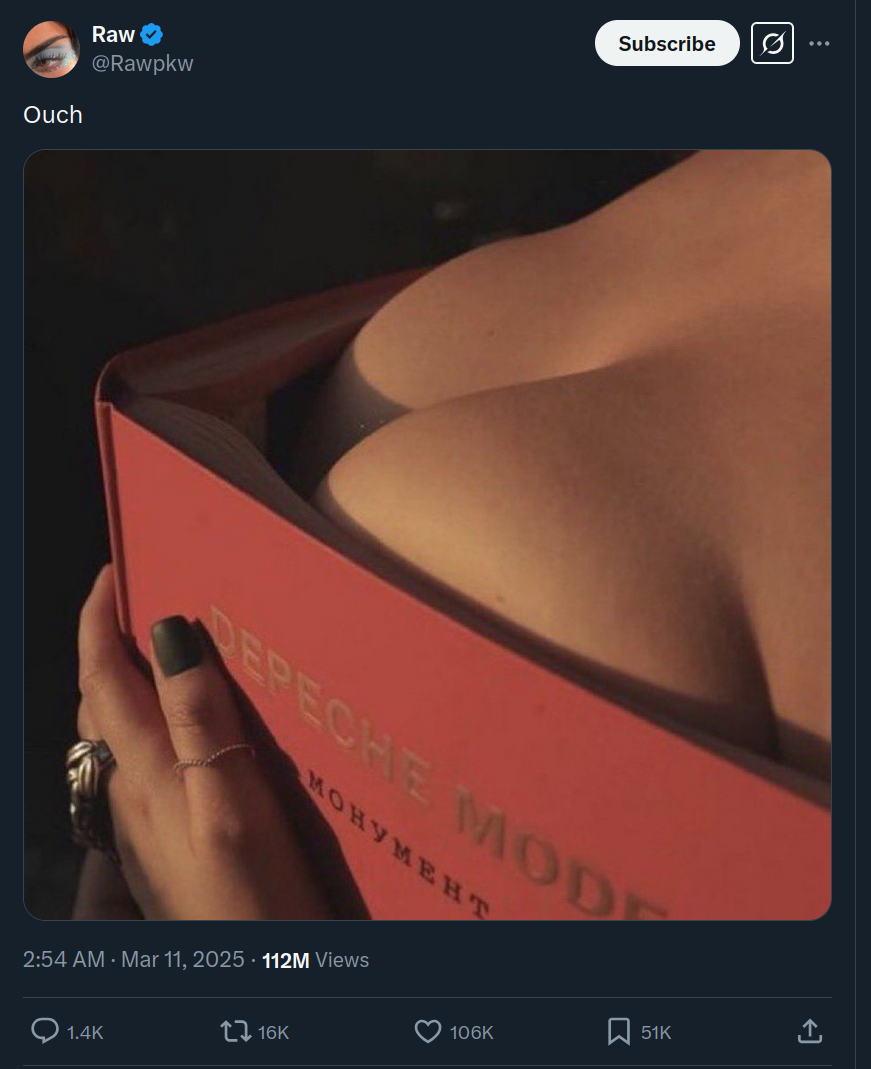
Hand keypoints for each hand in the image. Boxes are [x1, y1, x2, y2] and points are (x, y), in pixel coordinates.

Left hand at [76, 566, 332, 918]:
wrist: (251, 980)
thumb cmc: (249, 900)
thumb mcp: (230, 806)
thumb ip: (198, 721)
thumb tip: (168, 633)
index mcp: (146, 772)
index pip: (102, 679)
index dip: (96, 622)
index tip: (110, 571)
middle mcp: (132, 792)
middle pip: (101, 702)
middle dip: (107, 644)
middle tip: (142, 600)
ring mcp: (143, 821)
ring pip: (119, 734)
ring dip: (127, 682)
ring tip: (166, 650)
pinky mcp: (165, 842)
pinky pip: (142, 763)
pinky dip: (152, 723)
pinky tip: (190, 728)